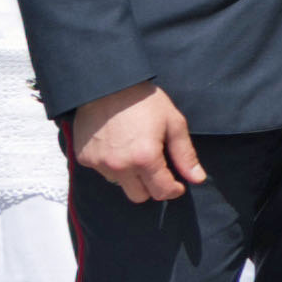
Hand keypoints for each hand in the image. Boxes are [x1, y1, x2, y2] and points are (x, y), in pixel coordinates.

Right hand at [63, 82, 207, 203]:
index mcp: (145, 158)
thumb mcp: (173, 123)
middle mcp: (120, 166)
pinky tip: (116, 145)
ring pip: (120, 184)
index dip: (173, 189)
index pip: (161, 192)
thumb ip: (185, 154)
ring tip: (134, 151)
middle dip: (152, 187)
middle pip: (139, 196)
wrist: (105, 84)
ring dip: (130, 176)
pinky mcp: (84, 158)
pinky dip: (111, 165)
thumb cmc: (144, 101)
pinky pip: (102, 171)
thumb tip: (198, 179)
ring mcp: (99, 164)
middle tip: (156, 168)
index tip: (177, 184)